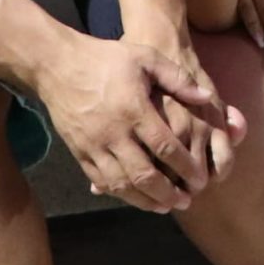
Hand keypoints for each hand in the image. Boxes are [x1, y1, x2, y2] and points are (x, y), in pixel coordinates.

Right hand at [34, 33, 227, 214]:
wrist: (57, 65)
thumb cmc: (106, 59)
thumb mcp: (145, 57)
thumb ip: (177, 78)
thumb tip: (207, 98)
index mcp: (133, 109)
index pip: (165, 147)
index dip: (186, 167)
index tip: (201, 179)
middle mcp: (113, 132)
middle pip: (144, 174)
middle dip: (168, 193)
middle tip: (187, 201)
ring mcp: (93, 145)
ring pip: (121, 184)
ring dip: (145, 201)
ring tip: (165, 207)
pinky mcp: (79, 152)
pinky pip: (101, 181)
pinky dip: (120, 194)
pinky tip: (136, 198)